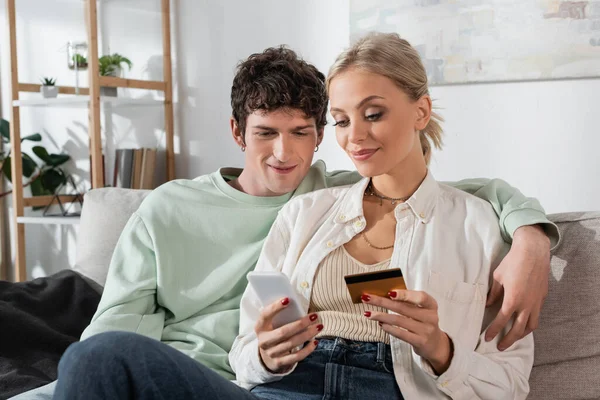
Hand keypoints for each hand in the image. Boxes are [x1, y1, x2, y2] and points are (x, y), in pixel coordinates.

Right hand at [255, 297, 321, 372]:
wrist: (266, 357)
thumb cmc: (274, 333)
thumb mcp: (272, 324)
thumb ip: (281, 316)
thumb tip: (298, 306)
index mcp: (260, 327)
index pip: (265, 315)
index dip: (275, 307)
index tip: (288, 299)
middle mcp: (263, 341)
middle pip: (283, 332)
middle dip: (300, 324)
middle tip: (314, 316)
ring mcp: (271, 353)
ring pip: (292, 344)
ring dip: (307, 334)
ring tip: (319, 326)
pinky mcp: (279, 363)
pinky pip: (296, 357)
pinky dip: (307, 349)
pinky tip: (315, 341)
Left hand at [363, 291, 451, 374]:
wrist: (435, 344)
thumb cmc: (423, 321)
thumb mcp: (421, 309)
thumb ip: (408, 302)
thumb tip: (383, 294)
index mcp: (431, 305)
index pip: (420, 297)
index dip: (405, 294)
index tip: (389, 292)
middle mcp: (430, 317)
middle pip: (403, 308)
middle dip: (382, 302)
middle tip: (367, 298)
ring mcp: (425, 331)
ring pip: (398, 320)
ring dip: (380, 316)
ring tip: (368, 313)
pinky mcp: (419, 342)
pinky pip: (400, 333)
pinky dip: (388, 328)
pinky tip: (379, 324)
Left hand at [485, 225, 550, 349]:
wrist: (533, 251)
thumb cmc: (513, 262)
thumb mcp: (497, 277)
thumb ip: (493, 293)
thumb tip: (488, 305)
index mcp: (513, 299)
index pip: (501, 321)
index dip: (493, 331)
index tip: (487, 337)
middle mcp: (526, 304)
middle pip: (518, 330)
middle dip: (508, 340)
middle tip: (500, 347)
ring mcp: (536, 302)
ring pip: (531, 326)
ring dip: (522, 335)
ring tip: (513, 338)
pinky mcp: (542, 298)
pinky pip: (537, 316)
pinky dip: (530, 323)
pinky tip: (524, 323)